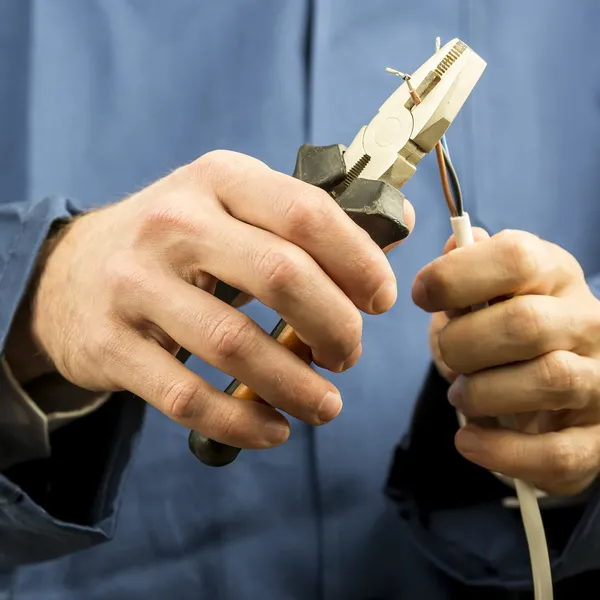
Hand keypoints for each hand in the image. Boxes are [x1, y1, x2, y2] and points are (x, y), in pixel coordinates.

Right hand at [18, 150, 413, 448]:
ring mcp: (135, 284)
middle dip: (335, 327)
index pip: (307, 212)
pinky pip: (187, 396)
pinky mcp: (111, 345)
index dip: (359, 261)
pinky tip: (272, 430)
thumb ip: (310, 216)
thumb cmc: (177, 241)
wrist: (71, 272)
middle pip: (281, 275)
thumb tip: (399, 224)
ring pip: (236, 345)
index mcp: (218, 179)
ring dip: (296, 387)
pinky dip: (241, 423)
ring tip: (325, 406)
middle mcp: (174, 223)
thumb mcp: (234, 206)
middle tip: (349, 356)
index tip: (380, 301)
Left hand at [414, 229, 599, 494]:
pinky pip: (557, 453)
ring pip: (547, 380)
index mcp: (555, 275)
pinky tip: (469, 441)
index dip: (457, 275)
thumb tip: (453, 245)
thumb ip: (467, 270)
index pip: (516, 258)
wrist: (558, 384)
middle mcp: (588, 322)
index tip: (422, 295)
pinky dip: (501, 451)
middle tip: (448, 354)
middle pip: (524, 323)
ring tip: (462, 395)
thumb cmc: (508, 330)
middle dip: (462, 344)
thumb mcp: (488, 292)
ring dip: (482, 394)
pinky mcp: (597, 438)